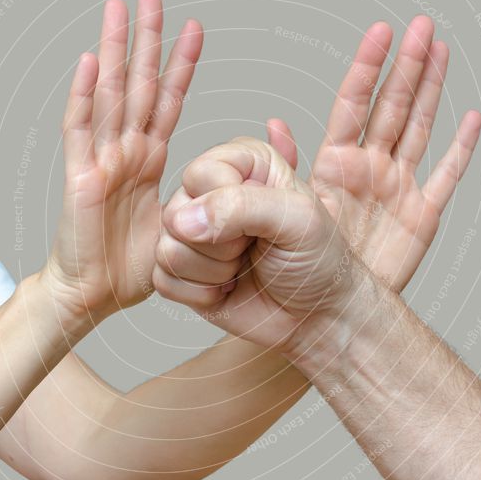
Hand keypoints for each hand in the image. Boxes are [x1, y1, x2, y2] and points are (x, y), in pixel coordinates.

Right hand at [40, 0, 202, 323]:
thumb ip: (207, 204)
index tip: (193, 28)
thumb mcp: (186, 230)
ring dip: (115, 51)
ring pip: (109, 94)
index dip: (179, 65)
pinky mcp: (80, 177)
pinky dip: (84, 95)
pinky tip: (90, 61)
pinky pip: (81, 130)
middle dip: (146, 39)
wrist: (96, 298)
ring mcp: (101, 160)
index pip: (168, 101)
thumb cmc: (135, 269)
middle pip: (138, 84)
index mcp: (150, 161)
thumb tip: (234, 192)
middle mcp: (125, 152)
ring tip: (119, 9)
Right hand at [153, 137, 356, 351]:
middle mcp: (211, 193)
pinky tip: (228, 287)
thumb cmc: (318, 262)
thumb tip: (183, 220)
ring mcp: (192, 233)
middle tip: (254, 248)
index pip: (200, 172)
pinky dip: (201, 292)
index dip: (225, 202)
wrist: (318, 315)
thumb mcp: (298, 220)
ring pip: (165, 248)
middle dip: (221, 243)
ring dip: (213, 271)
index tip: (263, 220)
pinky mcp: (181, 270)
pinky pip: (162, 279)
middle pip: (175, 212)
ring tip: (243, 268)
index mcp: (244, 164)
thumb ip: (242, 205)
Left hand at [266, 17, 480, 291]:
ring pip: (419, 128)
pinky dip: (460, 150)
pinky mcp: (421, 217)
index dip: (368, 67)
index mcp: (334, 165)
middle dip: (408, 65)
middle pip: (392, 106)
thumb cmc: (293, 269)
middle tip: (422, 26)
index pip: (353, 104)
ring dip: (432, 90)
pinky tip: (470, 120)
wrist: (321, 316)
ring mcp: (396, 190)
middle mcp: (367, 170)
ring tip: (440, 50)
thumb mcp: (278, 214)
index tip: (381, 31)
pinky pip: (446, 176)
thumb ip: (282, 169)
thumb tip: (272, 123)